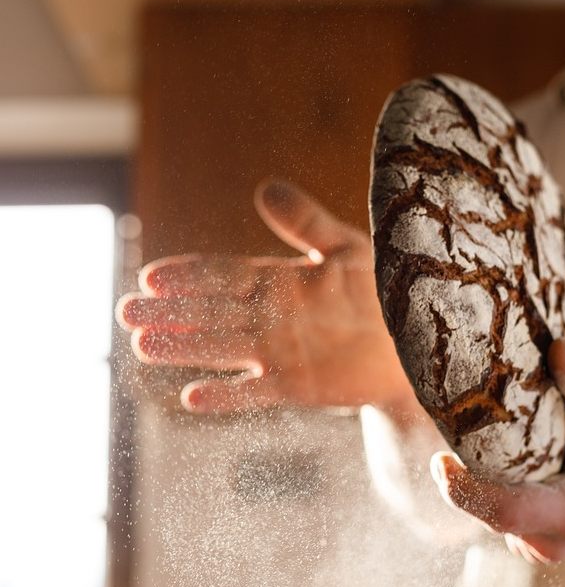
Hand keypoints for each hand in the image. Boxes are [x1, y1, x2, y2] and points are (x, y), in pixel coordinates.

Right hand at [116, 180, 415, 413]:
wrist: (416, 341)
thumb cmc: (385, 289)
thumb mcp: (346, 248)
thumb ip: (306, 222)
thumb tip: (264, 187)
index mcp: (279, 281)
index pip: (224, 275)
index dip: (190, 275)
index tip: (152, 275)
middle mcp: (271, 317)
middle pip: (211, 313)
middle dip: (170, 312)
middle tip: (127, 312)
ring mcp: (281, 353)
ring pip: (223, 349)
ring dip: (185, 349)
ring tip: (142, 345)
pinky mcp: (297, 386)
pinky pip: (256, 392)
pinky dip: (227, 396)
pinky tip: (193, 398)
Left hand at [430, 340, 564, 562]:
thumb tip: (559, 348)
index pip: (509, 512)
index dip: (468, 493)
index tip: (439, 461)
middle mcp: (551, 539)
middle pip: (488, 512)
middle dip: (462, 478)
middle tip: (448, 431)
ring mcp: (535, 545)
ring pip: (484, 513)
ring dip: (470, 480)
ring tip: (472, 438)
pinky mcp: (523, 538)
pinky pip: (488, 513)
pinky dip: (479, 485)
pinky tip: (486, 458)